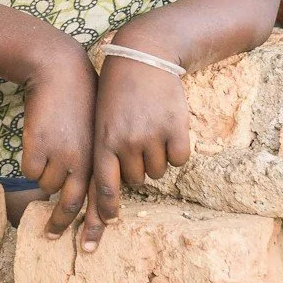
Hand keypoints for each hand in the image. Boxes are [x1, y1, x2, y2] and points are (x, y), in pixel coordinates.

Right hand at [21, 44, 96, 236]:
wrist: (60, 71)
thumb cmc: (79, 100)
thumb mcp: (95, 131)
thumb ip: (91, 160)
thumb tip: (78, 190)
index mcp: (102, 156)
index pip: (101, 197)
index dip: (96, 222)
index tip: (89, 244)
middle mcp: (84, 159)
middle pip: (72, 203)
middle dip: (61, 223)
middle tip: (51, 237)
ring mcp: (61, 154)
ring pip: (47, 184)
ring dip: (44, 176)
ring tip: (47, 152)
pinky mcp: (39, 146)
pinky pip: (30, 170)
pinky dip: (31, 163)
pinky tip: (36, 141)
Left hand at [85, 47, 191, 247]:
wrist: (144, 55)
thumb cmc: (119, 91)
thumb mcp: (103, 119)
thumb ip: (106, 152)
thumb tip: (113, 191)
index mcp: (103, 140)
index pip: (104, 187)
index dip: (104, 212)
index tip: (105, 228)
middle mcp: (126, 142)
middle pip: (137, 179)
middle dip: (139, 166)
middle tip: (139, 140)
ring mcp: (151, 135)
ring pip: (159, 170)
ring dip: (158, 156)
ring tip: (151, 128)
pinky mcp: (175, 128)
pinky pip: (180, 159)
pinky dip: (178, 149)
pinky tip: (169, 127)